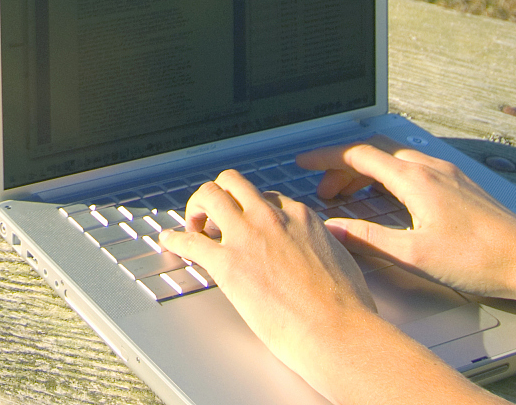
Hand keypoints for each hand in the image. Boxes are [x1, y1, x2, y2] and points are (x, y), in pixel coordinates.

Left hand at [159, 168, 383, 381]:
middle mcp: (271, 217)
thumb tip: (319, 252)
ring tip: (191, 224)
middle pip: (233, 184)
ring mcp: (247, 236)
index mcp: (300, 217)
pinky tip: (169, 241)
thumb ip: (322, 247)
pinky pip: (190, 242)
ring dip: (195, 207)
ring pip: (209, 196)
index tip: (246, 221)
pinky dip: (174, 239)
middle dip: (219, 195)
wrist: (337, 330)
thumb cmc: (346, 308)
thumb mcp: (340, 260)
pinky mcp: (227, 263)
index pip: (267, 198)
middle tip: (211, 214)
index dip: (252, 209)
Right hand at [295, 137, 515, 302]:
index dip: (326, 158)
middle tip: (324, 190)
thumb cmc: (480, 259)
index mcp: (415, 179)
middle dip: (344, 168)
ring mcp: (448, 174)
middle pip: (375, 153)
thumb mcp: (414, 255)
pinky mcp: (461, 186)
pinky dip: (391, 178)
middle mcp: (431, 168)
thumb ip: (368, 239)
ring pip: (396, 160)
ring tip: (352, 198)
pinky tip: (391, 201)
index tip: (305, 163)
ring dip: (368, 173)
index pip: (358, 155)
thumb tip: (333, 230)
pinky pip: (415, 169)